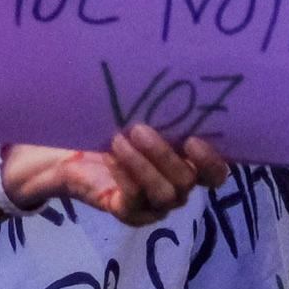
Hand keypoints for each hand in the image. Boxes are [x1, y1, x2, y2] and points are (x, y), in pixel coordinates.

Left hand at [0, 128, 227, 226]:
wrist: (73, 154)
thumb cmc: (114, 129)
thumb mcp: (138, 117)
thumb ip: (158, 110)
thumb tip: (166, 76)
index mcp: (187, 164)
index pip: (215, 173)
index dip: (210, 161)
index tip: (192, 140)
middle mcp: (177, 187)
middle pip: (187, 181)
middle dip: (165, 155)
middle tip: (140, 129)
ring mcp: (155, 204)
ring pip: (165, 194)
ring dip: (142, 165)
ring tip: (119, 140)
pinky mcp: (130, 213)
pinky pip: (134, 202)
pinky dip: (123, 176)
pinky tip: (109, 155)